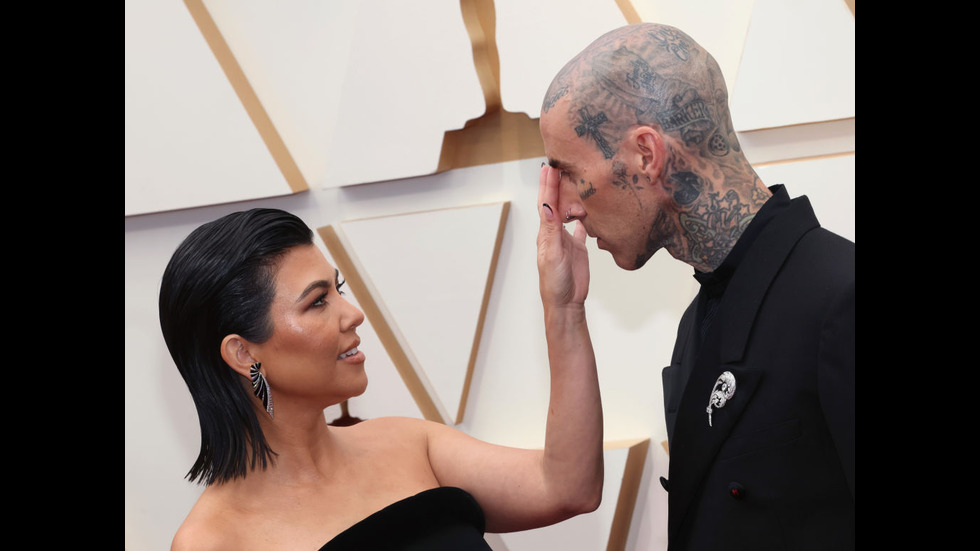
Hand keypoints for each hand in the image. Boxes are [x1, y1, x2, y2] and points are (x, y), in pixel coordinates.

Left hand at [537, 165, 588, 307]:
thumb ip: (552, 230)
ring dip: (571, 197)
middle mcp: (555, 233)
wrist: (566, 302)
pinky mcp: (579, 248)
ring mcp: (567, 239)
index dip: (548, 184)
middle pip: (556, 203)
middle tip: (561, 164)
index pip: (546, 203)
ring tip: (576, 181)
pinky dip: (584, 217)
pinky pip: (582, 228)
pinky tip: (587, 207)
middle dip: (557, 184)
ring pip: (569, 212)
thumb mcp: (552, 255)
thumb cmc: (555, 283)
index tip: (550, 165)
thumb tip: (547, 206)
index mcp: (546, 233)